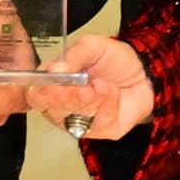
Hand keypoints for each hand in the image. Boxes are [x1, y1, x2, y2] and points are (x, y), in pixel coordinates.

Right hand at [39, 32, 156, 143]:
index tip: (52, 88)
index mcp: (51, 85)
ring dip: (88, 101)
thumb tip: (55, 69)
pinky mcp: (101, 132)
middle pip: (54, 111)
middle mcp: (61, 107)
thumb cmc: (111, 58)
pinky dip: (106, 105)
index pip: (35, 96)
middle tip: (82, 89)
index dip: (41, 94)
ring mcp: (80, 122)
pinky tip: (112, 91)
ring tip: (101, 85)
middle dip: (68, 99)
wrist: (143, 70)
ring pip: (76, 118)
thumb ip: (73, 56)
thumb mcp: (92, 47)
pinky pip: (99, 124)